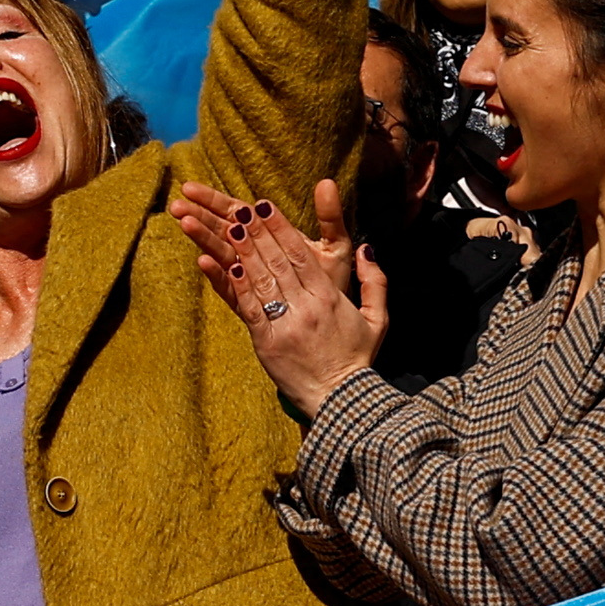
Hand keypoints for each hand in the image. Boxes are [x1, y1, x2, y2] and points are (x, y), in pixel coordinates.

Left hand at [172, 179, 384, 405]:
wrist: (341, 399)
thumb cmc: (357, 359)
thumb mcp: (378, 319)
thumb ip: (374, 282)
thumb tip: (366, 249)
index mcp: (329, 298)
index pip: (301, 254)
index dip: (281, 228)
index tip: (265, 205)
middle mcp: (306, 307)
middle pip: (277, 261)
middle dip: (258, 232)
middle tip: (240, 207)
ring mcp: (285, 325)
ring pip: (261, 280)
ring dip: (243, 251)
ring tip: (228, 226)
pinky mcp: (267, 343)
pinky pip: (250, 309)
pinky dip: (237, 285)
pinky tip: (225, 265)